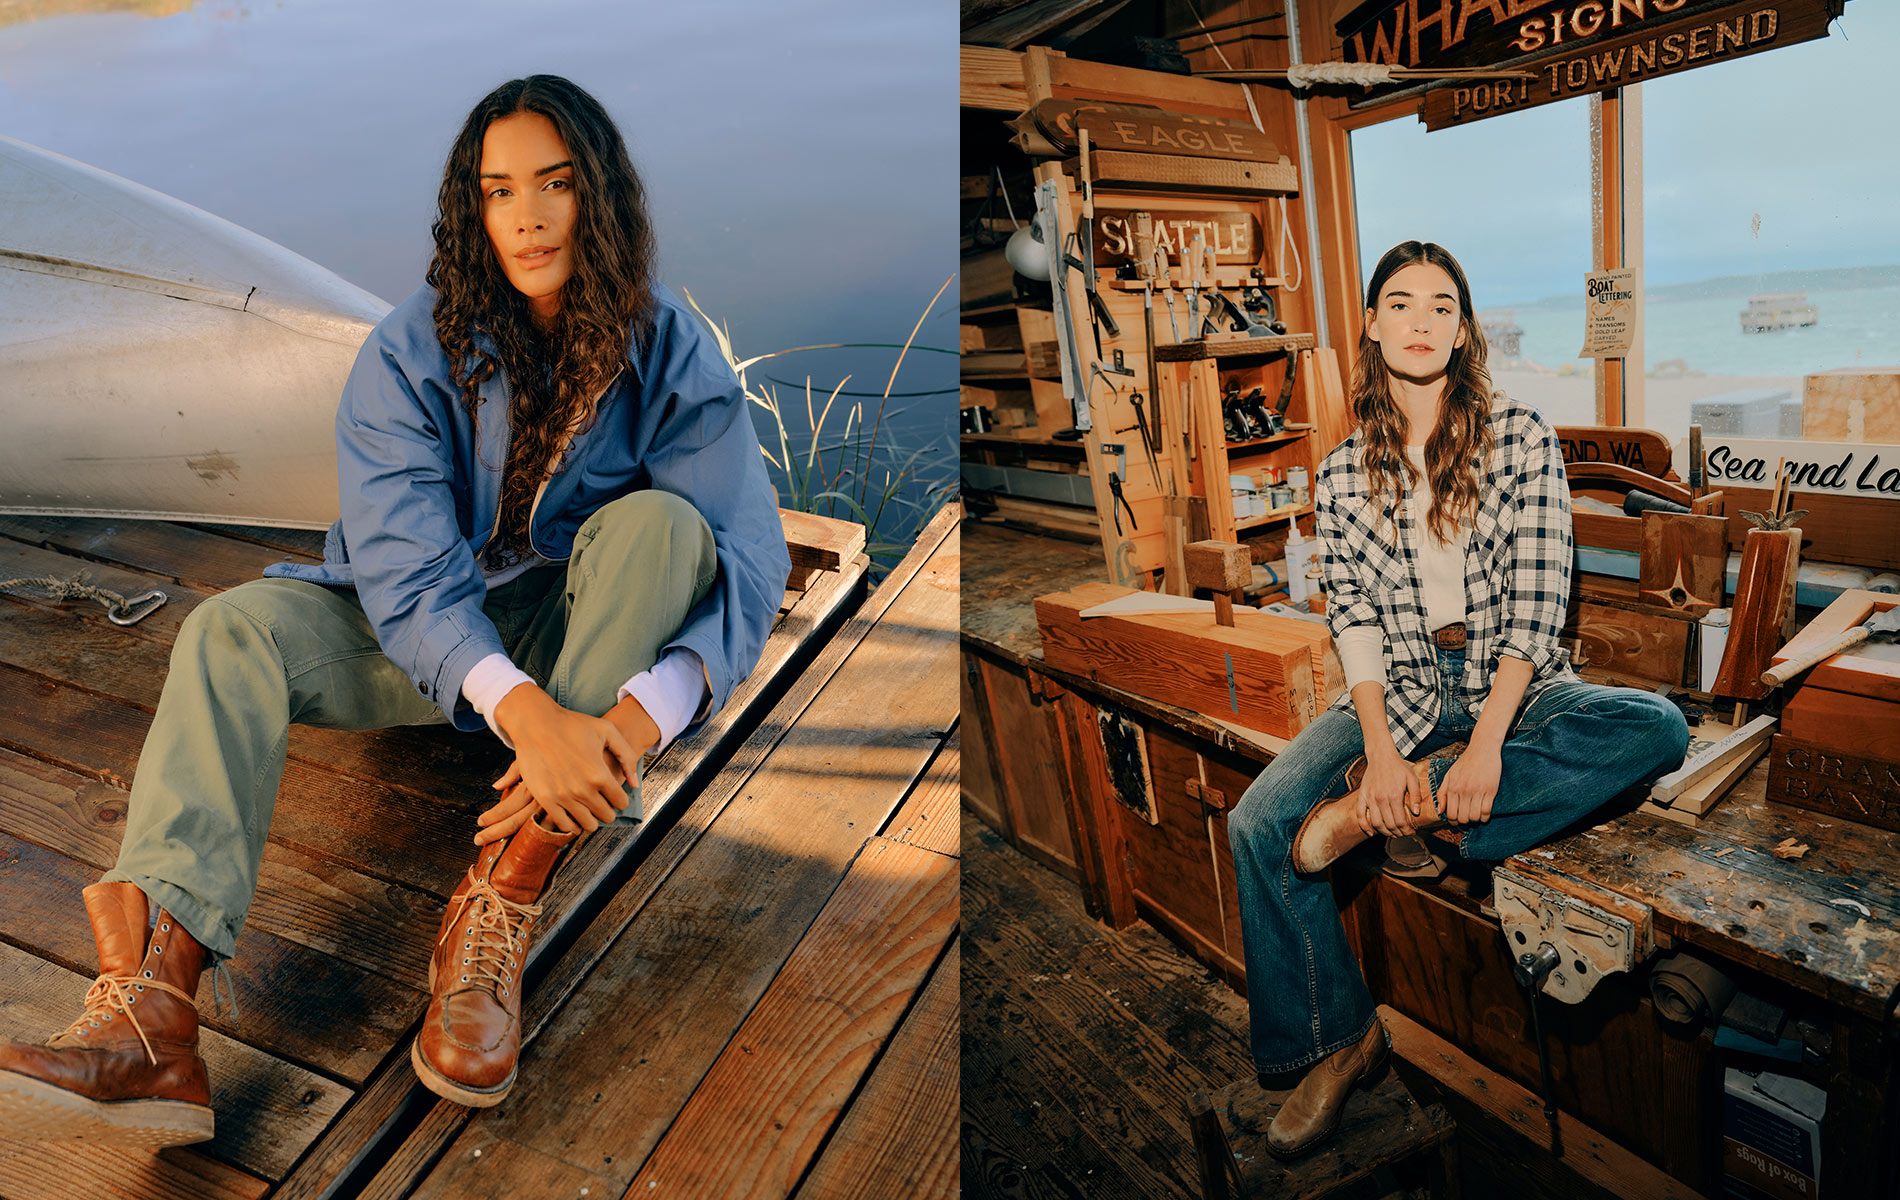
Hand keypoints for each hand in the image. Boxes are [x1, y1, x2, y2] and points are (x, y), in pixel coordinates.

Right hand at [479, 684, 643, 843]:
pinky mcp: (545, 799)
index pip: (621, 803)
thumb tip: (634, 784)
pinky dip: (571, 823)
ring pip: (587, 824)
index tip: (614, 795)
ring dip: (591, 818)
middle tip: (601, 801)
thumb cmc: (572, 724)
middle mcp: (582, 789)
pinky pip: (564, 826)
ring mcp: (563, 796)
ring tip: (587, 808)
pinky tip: (572, 813)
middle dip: (607, 810)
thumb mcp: (607, 731)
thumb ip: (626, 757)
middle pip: (606, 816)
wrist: (536, 724)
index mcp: (599, 774)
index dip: (620, 800)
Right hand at [1355, 747, 1422, 837]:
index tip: (1411, 832)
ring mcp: (1369, 798)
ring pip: (1376, 823)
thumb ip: (1416, 796)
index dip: (1407, 830)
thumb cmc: (1398, 767)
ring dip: (1385, 833)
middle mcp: (1381, 799)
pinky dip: (1365, 827)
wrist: (1381, 756)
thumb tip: (1416, 812)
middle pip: (1389, 825)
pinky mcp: (1362, 796)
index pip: (1401, 821)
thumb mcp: (1412, 778)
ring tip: (1392, 834)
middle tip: (1404, 834)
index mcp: (1394, 795)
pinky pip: (1360, 815)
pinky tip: (1372, 833)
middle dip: (1398, 833)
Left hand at [1436, 743, 1500, 825]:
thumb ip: (1442, 793)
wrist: (1483, 749)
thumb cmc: (1465, 762)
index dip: (1453, 821)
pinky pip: (1487, 811)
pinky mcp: (1491, 790)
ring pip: (1475, 816)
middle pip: (1463, 818)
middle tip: (1466, 818)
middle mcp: (1464, 790)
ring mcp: (1478, 791)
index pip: (1451, 814)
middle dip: (1464, 821)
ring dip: (1475, 820)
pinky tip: (1484, 815)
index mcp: (1453, 787)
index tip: (1456, 821)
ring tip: (1475, 815)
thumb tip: (1440, 810)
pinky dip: (1485, 817)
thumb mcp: (1449, 775)